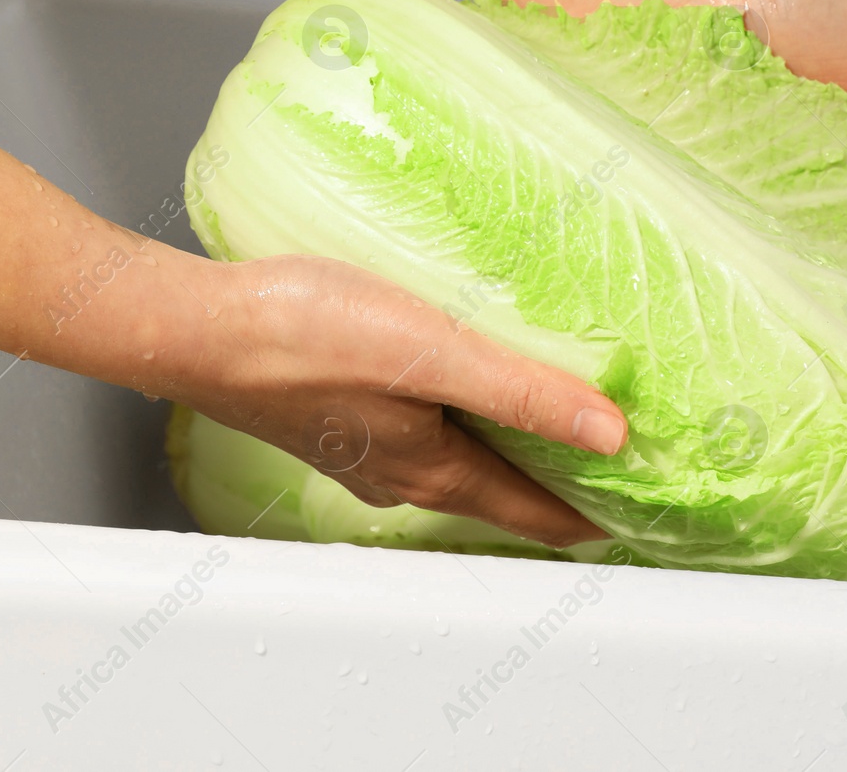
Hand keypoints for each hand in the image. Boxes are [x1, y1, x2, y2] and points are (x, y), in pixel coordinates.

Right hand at [176, 255, 628, 547]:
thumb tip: (611, 434)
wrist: (201, 330)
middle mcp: (406, 474)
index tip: (645, 509)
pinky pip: (428, 430)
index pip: (537, 514)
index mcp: (437, 473)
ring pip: (465, 462)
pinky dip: (469, 419)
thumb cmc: (308, 339)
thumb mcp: (435, 357)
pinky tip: (467, 384)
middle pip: (504, 493)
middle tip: (619, 458)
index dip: (594, 516)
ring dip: (515, 450)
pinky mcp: (344, 414)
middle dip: (563, 482)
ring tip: (560, 420)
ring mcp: (372, 449)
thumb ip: (524, 395)